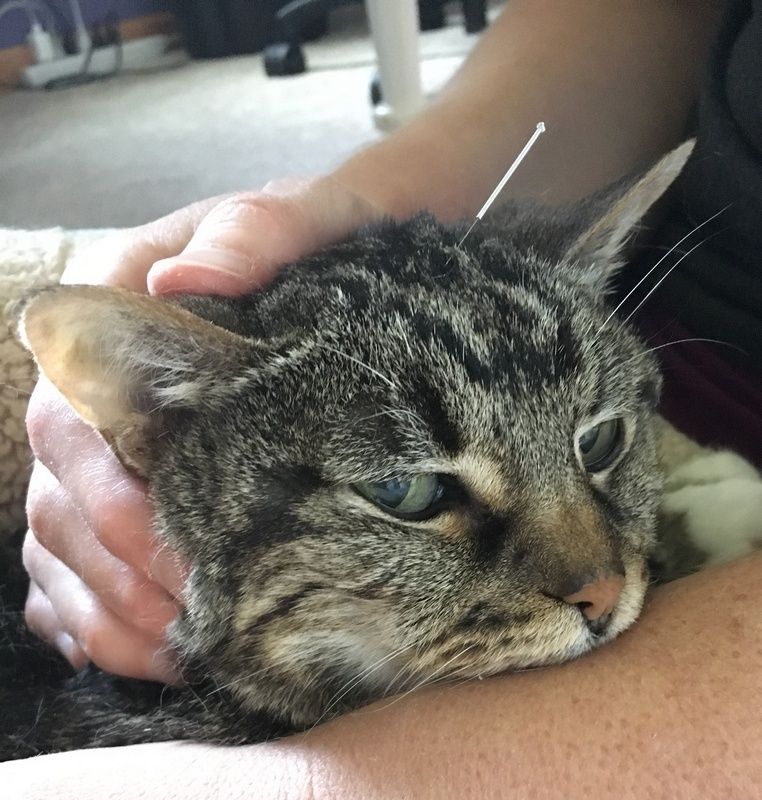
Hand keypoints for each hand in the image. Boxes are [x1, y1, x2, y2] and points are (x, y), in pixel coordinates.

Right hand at [23, 176, 381, 681]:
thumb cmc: (320, 236)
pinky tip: (135, 646)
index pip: (77, 414)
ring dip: (107, 604)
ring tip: (176, 654)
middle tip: (194, 622)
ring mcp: (107, 433)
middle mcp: (94, 380)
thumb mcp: (300, 216)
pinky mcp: (128, 472)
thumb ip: (249, 233)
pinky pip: (76, 550)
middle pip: (64, 490)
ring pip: (61, 533)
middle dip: (120, 567)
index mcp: (114, 314)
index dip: (114, 492)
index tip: (180, 553)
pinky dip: (92, 606)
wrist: (340, 249)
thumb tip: (178, 287)